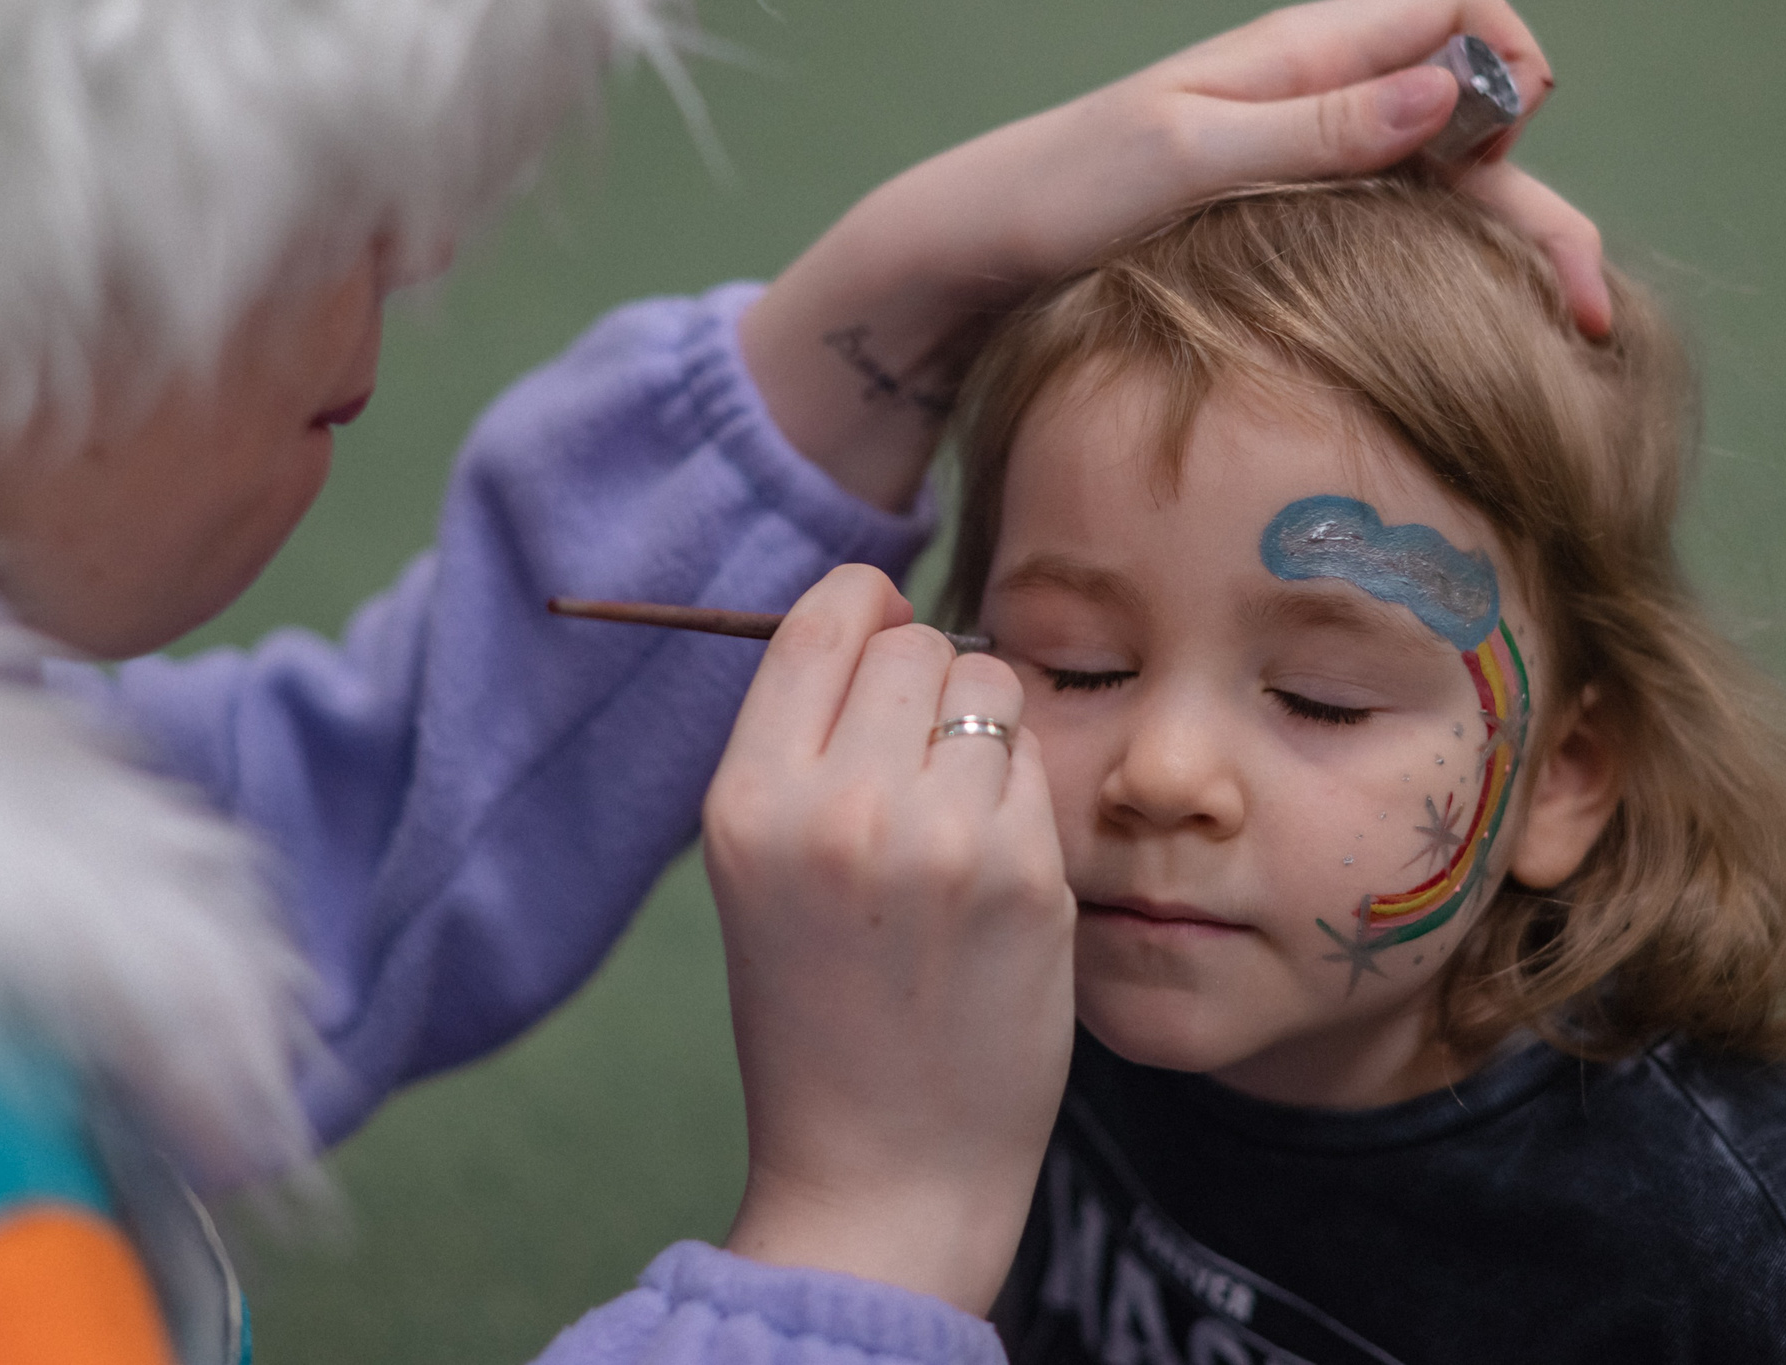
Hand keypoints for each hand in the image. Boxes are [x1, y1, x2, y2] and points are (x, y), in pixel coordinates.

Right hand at [706, 565, 1073, 1315]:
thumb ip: (807, 745)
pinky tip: (994, 868)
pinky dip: (1022, 795)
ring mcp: (941, 842)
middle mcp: (838, 809)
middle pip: (914, 644)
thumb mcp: (760, 868)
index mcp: (748, 803)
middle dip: (924, 680)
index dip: (864, 610)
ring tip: (955, 817)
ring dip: (981, 729)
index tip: (880, 643)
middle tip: (916, 764)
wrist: (881, 1175)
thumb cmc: (817, 1015)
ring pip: (989, 684)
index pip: (823, 618)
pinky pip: (1038, 763)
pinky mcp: (1029, 878)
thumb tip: (888, 615)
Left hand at [740, 0, 1610, 509]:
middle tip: (1581, 317)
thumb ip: (1322, 127)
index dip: (1506, 65)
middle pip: (1476, 116)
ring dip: (1502, 254)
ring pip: (1442, 189)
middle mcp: (1318, 100)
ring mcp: (1303, 168)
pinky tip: (1458, 351)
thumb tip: (1458, 94)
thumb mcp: (1189, 159)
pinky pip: (1389, 237)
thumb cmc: (1059, 197)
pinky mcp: (1280, 231)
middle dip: (1539, 203)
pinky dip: (1439, 282)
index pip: (1462, 6)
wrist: (966, 258)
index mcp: (1302, 53)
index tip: (1493, 161)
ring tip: (1548, 350)